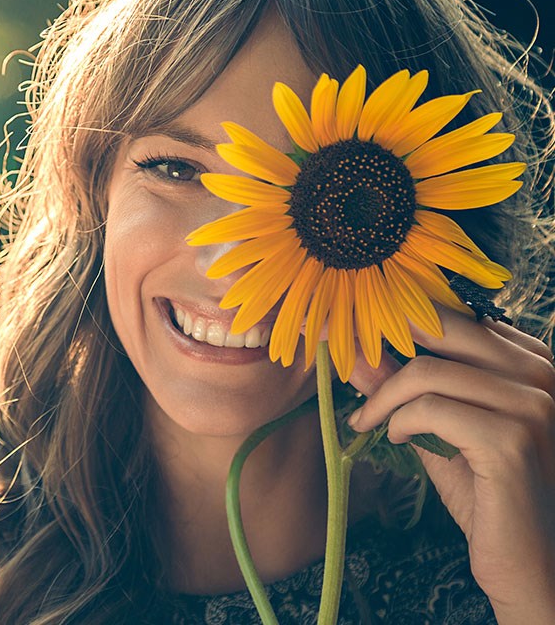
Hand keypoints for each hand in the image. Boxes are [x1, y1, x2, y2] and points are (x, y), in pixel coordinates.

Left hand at [346, 307, 554, 621]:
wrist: (532, 562)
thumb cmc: (488, 493)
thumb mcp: (440, 428)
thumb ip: (405, 389)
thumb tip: (356, 350)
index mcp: (529, 360)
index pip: (451, 316)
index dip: (395, 320)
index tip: (349, 332)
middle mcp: (542, 373)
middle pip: (438, 328)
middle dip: (377, 342)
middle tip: (342, 362)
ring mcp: (533, 405)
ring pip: (426, 372)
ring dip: (382, 398)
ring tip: (366, 421)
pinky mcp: (512, 440)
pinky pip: (430, 410)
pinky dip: (398, 423)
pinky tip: (395, 440)